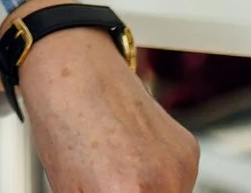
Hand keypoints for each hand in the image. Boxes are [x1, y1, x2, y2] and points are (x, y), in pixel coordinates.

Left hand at [19, 28, 198, 192]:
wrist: (73, 69)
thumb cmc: (61, 123)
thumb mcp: (68, 189)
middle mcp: (162, 181)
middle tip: (109, 189)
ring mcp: (180, 164)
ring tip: (118, 178)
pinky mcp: (189, 150)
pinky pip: (178, 181)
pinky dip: (159, 180)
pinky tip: (132, 160)